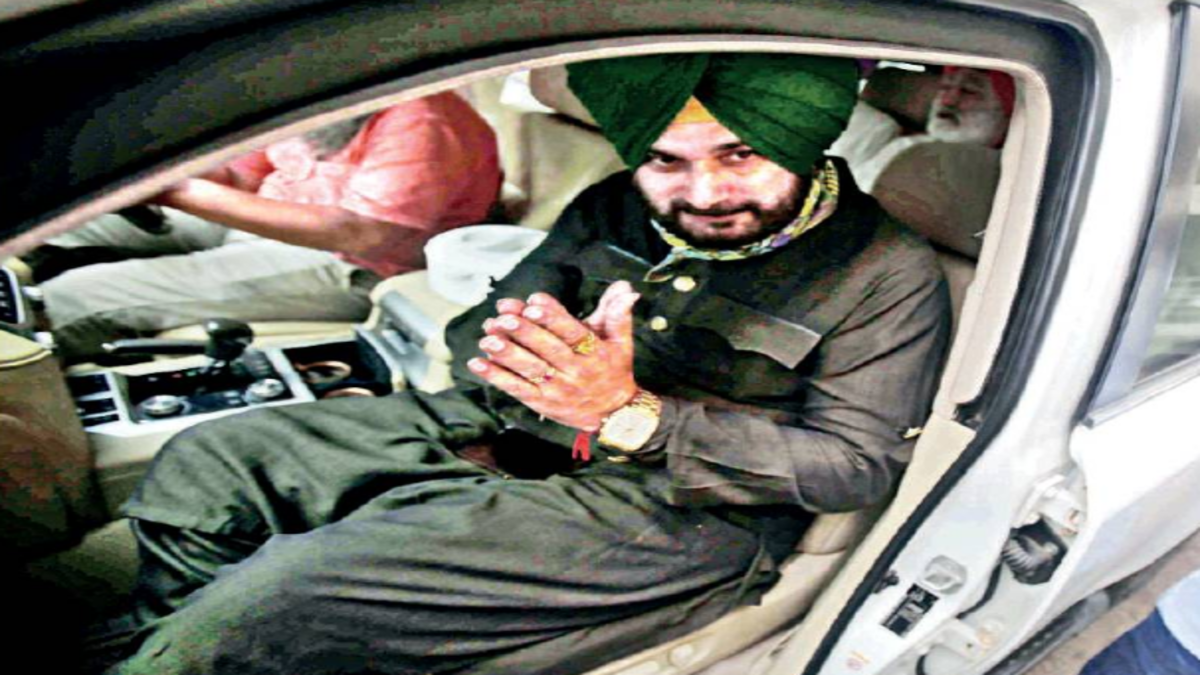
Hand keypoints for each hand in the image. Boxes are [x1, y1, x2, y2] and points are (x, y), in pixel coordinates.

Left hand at [468, 281, 640, 431]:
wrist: (614, 415)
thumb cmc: (614, 370)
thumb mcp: (621, 342)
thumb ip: (618, 313)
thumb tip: (626, 287)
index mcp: (594, 353)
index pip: (572, 332)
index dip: (552, 317)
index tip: (533, 302)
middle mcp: (575, 371)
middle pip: (548, 350)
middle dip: (525, 333)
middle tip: (503, 317)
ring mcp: (556, 389)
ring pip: (530, 370)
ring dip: (507, 354)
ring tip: (487, 338)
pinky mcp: (541, 403)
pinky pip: (517, 389)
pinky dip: (496, 377)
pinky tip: (477, 363)